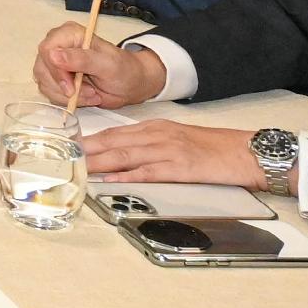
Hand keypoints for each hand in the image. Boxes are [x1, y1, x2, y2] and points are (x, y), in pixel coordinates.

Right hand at [35, 23, 166, 109]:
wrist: (131, 84)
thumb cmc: (124, 70)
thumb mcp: (107, 64)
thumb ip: (81, 58)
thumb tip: (53, 55)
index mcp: (69, 34)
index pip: (47, 50)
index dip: (56, 71)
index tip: (72, 88)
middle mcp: (58, 45)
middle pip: (42, 68)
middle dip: (64, 87)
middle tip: (91, 92)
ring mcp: (55, 62)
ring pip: (44, 82)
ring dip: (67, 95)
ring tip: (92, 94)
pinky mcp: (55, 78)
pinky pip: (48, 92)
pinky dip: (66, 99)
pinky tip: (85, 96)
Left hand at [81, 119, 259, 186]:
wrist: (244, 152)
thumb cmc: (212, 148)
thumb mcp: (177, 137)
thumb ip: (151, 142)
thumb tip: (123, 153)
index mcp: (156, 127)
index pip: (115, 132)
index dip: (91, 140)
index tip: (70, 146)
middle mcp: (158, 135)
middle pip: (114, 141)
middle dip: (87, 149)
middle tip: (64, 156)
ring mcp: (168, 151)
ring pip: (125, 155)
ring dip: (99, 162)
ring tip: (78, 167)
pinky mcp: (179, 168)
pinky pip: (147, 172)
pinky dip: (125, 176)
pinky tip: (110, 180)